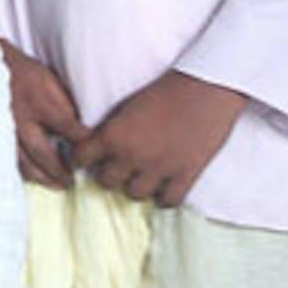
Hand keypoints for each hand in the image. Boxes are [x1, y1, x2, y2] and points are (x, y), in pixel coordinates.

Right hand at [0, 41, 86, 189]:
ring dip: (42, 177)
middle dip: (60, 171)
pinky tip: (33, 176)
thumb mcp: (49, 79)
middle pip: (44, 154)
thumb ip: (63, 102)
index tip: (92, 154)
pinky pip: (9, 159)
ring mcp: (6, 130)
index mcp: (40, 104)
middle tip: (72, 183)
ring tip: (56, 185)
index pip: (68, 128)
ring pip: (24, 163)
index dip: (83, 143)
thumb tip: (79, 124)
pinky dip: (23, 171)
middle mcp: (22, 121)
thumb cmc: (21, 71)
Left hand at [78, 71, 244, 208]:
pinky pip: (168, 201)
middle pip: (107, 181)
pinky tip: (166, 188)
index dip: (84, 159)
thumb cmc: (166, 89)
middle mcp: (131, 155)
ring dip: (138, 186)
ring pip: (135, 194)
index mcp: (112, 135)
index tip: (90, 158)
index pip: (81, 159)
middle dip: (112, 174)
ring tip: (145, 176)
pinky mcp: (185, 174)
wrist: (206, 86)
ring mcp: (159, 168)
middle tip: (121, 167)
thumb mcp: (127, 107)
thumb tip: (98, 146)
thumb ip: (112, 129)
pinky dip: (165, 197)